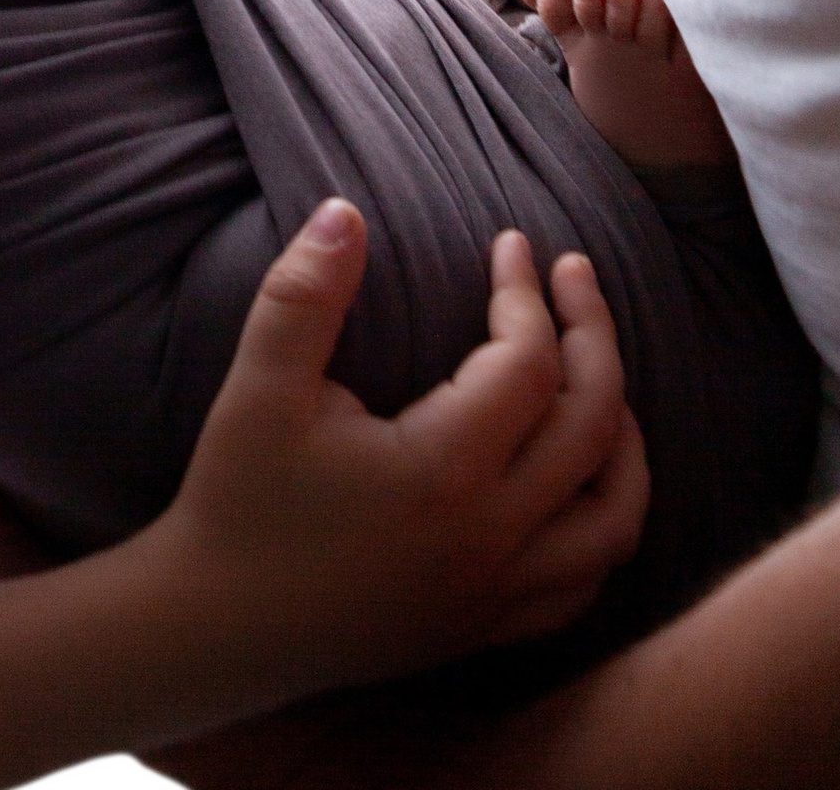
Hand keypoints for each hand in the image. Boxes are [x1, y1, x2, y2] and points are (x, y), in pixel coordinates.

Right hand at [150, 204, 646, 705]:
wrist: (215, 629)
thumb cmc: (237, 499)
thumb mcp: (260, 384)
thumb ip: (306, 291)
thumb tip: (346, 210)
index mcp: (444, 471)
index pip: (530, 362)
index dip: (529, 292)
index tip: (511, 242)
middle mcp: (492, 538)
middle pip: (596, 427)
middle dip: (595, 336)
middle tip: (575, 275)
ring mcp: (497, 594)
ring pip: (615, 519)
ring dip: (624, 438)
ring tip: (600, 377)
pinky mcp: (485, 629)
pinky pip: (584, 583)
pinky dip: (602, 524)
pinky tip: (577, 484)